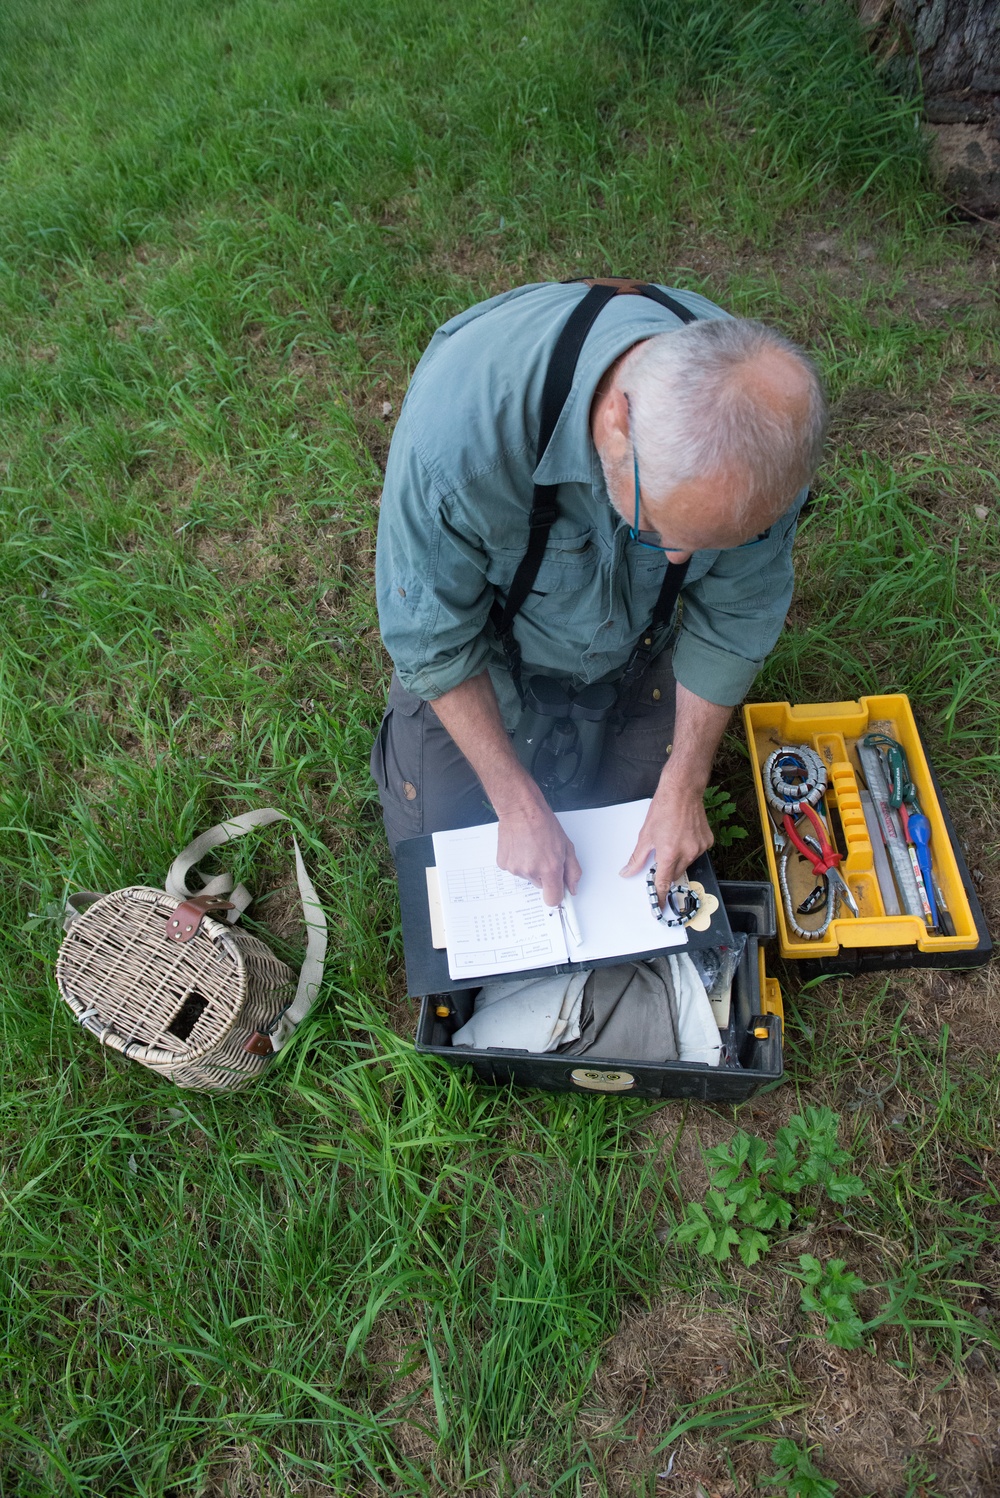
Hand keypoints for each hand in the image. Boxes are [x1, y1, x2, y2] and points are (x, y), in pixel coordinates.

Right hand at [496, 801, 581, 905]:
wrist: (520, 810)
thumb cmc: (543, 823)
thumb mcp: (566, 846)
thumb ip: (572, 871)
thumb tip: (572, 888)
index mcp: (549, 868)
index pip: (553, 900)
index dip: (556, 894)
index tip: (558, 888)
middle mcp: (531, 871)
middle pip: (541, 886)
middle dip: (544, 875)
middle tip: (545, 855)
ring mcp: (515, 869)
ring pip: (528, 877)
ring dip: (531, 867)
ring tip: (532, 847)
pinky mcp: (504, 864)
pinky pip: (515, 869)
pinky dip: (519, 861)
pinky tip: (521, 847)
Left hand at [619, 775, 713, 906]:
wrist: (682, 790)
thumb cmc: (663, 809)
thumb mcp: (645, 835)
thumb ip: (637, 858)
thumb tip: (627, 872)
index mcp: (669, 854)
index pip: (663, 883)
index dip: (659, 897)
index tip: (658, 908)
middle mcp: (687, 853)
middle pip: (674, 874)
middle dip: (666, 871)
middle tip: (660, 857)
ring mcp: (699, 848)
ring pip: (685, 864)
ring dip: (678, 859)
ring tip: (672, 839)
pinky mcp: (708, 842)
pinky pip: (696, 853)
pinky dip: (688, 849)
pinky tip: (683, 835)